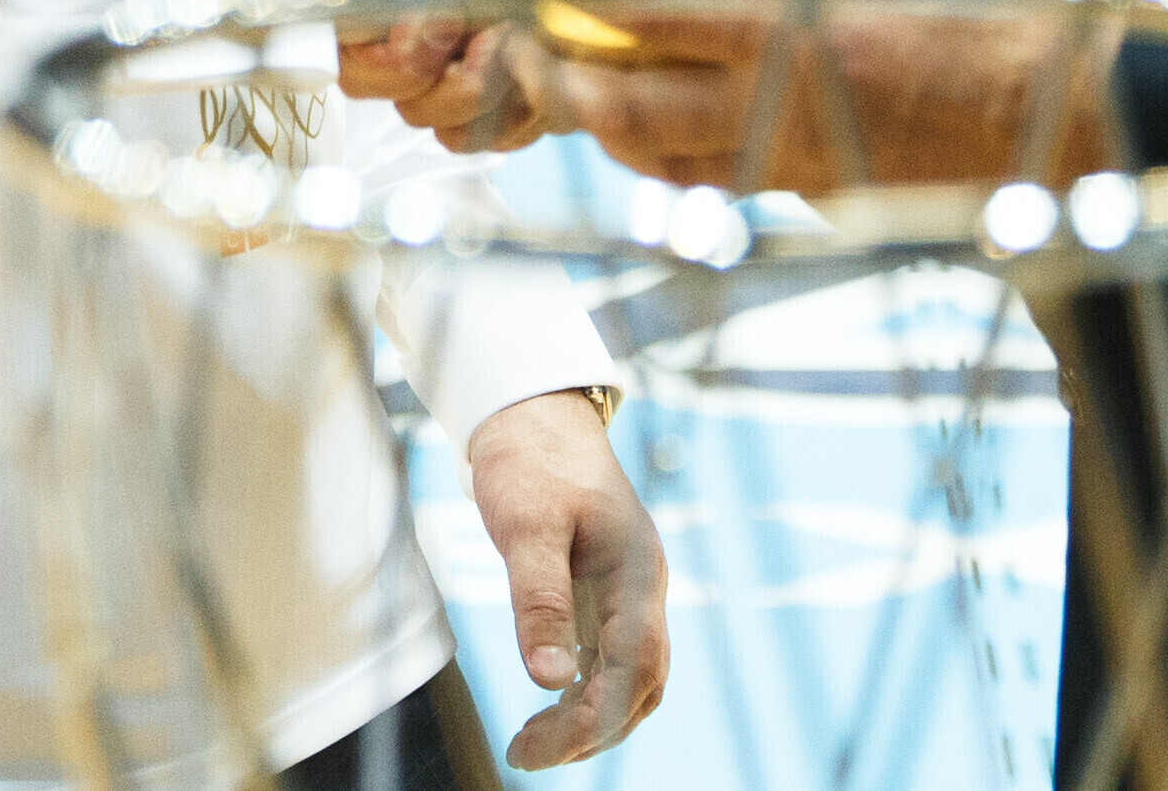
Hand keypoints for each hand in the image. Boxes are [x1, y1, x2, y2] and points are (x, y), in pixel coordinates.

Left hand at [459, 391, 667, 766]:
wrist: (535, 414)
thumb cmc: (530, 462)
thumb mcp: (526, 525)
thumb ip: (539, 600)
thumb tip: (547, 680)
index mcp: (636, 573)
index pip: (634, 668)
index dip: (593, 718)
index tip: (536, 746)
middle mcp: (643, 589)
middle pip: (640, 685)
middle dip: (590, 731)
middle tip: (525, 754)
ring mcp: (629, 593)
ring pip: (630, 679)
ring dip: (589, 720)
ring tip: (531, 744)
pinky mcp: (608, 595)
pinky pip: (611, 660)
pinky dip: (584, 694)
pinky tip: (546, 707)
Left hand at [517, 0, 1084, 192]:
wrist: (1105, 138)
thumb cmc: (1047, 9)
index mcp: (803, 20)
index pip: (648, 10)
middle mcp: (782, 107)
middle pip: (621, 111)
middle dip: (552, 76)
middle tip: (511, 34)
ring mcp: (798, 165)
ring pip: (660, 166)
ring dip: (602, 127)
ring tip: (568, 80)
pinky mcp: (826, 198)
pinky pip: (722, 188)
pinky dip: (672, 162)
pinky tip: (668, 125)